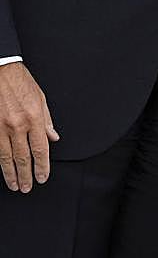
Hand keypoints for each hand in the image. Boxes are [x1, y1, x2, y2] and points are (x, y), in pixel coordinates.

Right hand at [0, 63, 58, 192]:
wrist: (1, 71)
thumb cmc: (21, 82)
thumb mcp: (40, 98)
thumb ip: (47, 120)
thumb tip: (53, 137)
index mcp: (34, 118)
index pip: (40, 149)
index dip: (42, 166)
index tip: (42, 176)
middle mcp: (18, 125)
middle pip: (23, 157)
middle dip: (26, 175)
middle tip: (28, 187)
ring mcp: (1, 128)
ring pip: (6, 157)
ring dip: (11, 173)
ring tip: (15, 184)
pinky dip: (0, 161)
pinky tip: (3, 168)